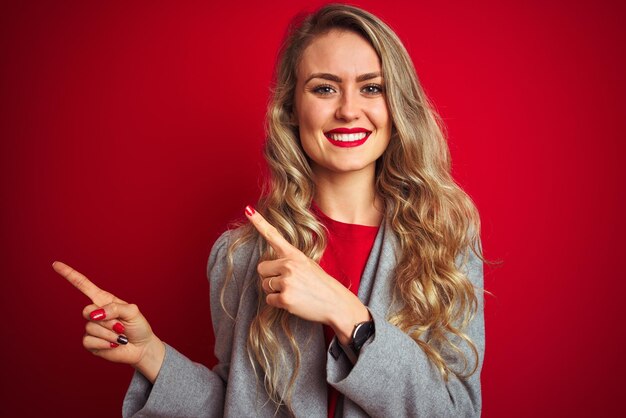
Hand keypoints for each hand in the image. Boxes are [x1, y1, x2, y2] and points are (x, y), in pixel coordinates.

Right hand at [53, 261, 164, 382]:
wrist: (141, 347)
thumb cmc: (138, 326)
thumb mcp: (132, 311)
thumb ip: (115, 308)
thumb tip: (95, 314)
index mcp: (104, 300)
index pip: (84, 285)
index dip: (69, 274)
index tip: (56, 264)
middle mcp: (96, 312)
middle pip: (86, 311)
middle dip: (107, 320)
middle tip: (121, 326)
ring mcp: (92, 327)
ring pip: (91, 328)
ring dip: (109, 334)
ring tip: (121, 336)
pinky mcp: (90, 342)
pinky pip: (89, 341)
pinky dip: (105, 343)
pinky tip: (114, 345)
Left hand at [245, 206, 370, 344]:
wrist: (336, 303)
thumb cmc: (321, 284)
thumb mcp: (308, 265)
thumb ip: (289, 261)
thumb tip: (267, 267)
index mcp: (294, 254)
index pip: (273, 235)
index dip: (259, 222)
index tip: (248, 210)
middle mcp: (289, 265)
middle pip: (261, 269)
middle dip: (269, 277)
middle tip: (287, 283)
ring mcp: (287, 281)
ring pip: (264, 285)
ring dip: (275, 291)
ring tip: (294, 292)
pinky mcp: (285, 298)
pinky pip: (269, 300)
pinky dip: (278, 303)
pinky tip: (293, 301)